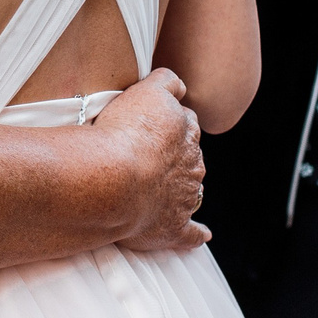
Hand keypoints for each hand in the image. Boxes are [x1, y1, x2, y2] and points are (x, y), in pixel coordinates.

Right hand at [86, 67, 208, 253]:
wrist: (114, 178)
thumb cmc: (125, 133)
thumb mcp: (147, 91)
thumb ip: (166, 82)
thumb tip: (180, 83)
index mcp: (186, 132)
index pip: (186, 123)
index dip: (169, 123)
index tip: (153, 126)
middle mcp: (191, 164)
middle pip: (190, 155)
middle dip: (175, 155)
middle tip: (148, 156)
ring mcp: (185, 197)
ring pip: (191, 188)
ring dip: (181, 187)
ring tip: (156, 188)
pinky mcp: (175, 227)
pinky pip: (192, 233)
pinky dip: (197, 234)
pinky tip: (202, 235)